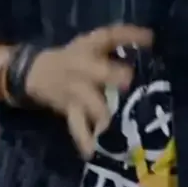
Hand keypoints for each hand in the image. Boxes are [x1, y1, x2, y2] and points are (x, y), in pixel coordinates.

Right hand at [25, 25, 152, 158]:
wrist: (36, 73)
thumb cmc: (74, 58)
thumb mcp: (92, 45)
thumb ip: (118, 44)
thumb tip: (151, 40)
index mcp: (89, 46)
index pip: (110, 35)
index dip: (129, 35)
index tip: (150, 38)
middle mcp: (82, 67)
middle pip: (98, 71)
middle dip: (114, 76)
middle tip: (129, 80)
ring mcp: (75, 90)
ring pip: (89, 101)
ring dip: (102, 113)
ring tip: (112, 124)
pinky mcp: (70, 110)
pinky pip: (77, 125)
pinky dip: (84, 139)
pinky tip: (92, 151)